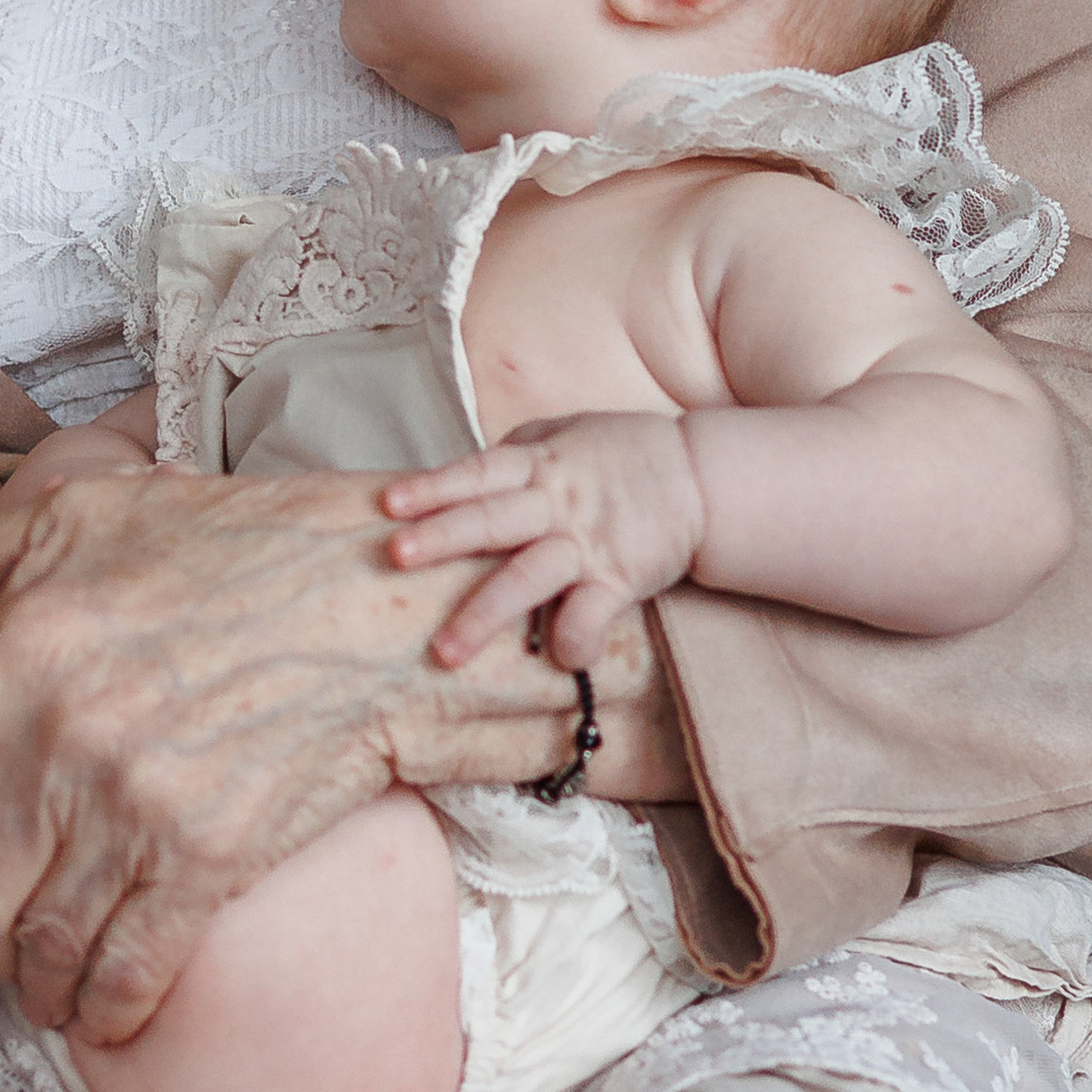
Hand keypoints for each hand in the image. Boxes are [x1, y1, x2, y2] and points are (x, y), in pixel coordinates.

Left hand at [0, 465, 645, 1043]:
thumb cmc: (226, 547)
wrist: (377, 606)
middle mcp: (62, 734)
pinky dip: (102, 1011)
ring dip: (30, 981)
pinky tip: (105, 1006)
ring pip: (35, 948)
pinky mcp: (208, 862)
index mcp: (16, 644)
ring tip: (45, 972)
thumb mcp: (78, 515)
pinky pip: (123, 979)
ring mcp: (135, 807)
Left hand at [384, 412, 706, 672]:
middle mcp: (557, 501)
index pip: (476, 473)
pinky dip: (572, 638)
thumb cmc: (625, 453)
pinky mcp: (620, 577)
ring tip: (445, 652)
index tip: (388, 504)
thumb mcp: (567, 432)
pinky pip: (591, 613)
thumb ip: (517, 450)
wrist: (702, 475)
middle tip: (394, 557)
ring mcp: (587, 542)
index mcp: (539, 462)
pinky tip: (553, 659)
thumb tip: (464, 469)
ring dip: (486, 613)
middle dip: (442, 538)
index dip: (432, 487)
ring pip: (529, 577)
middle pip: (492, 520)